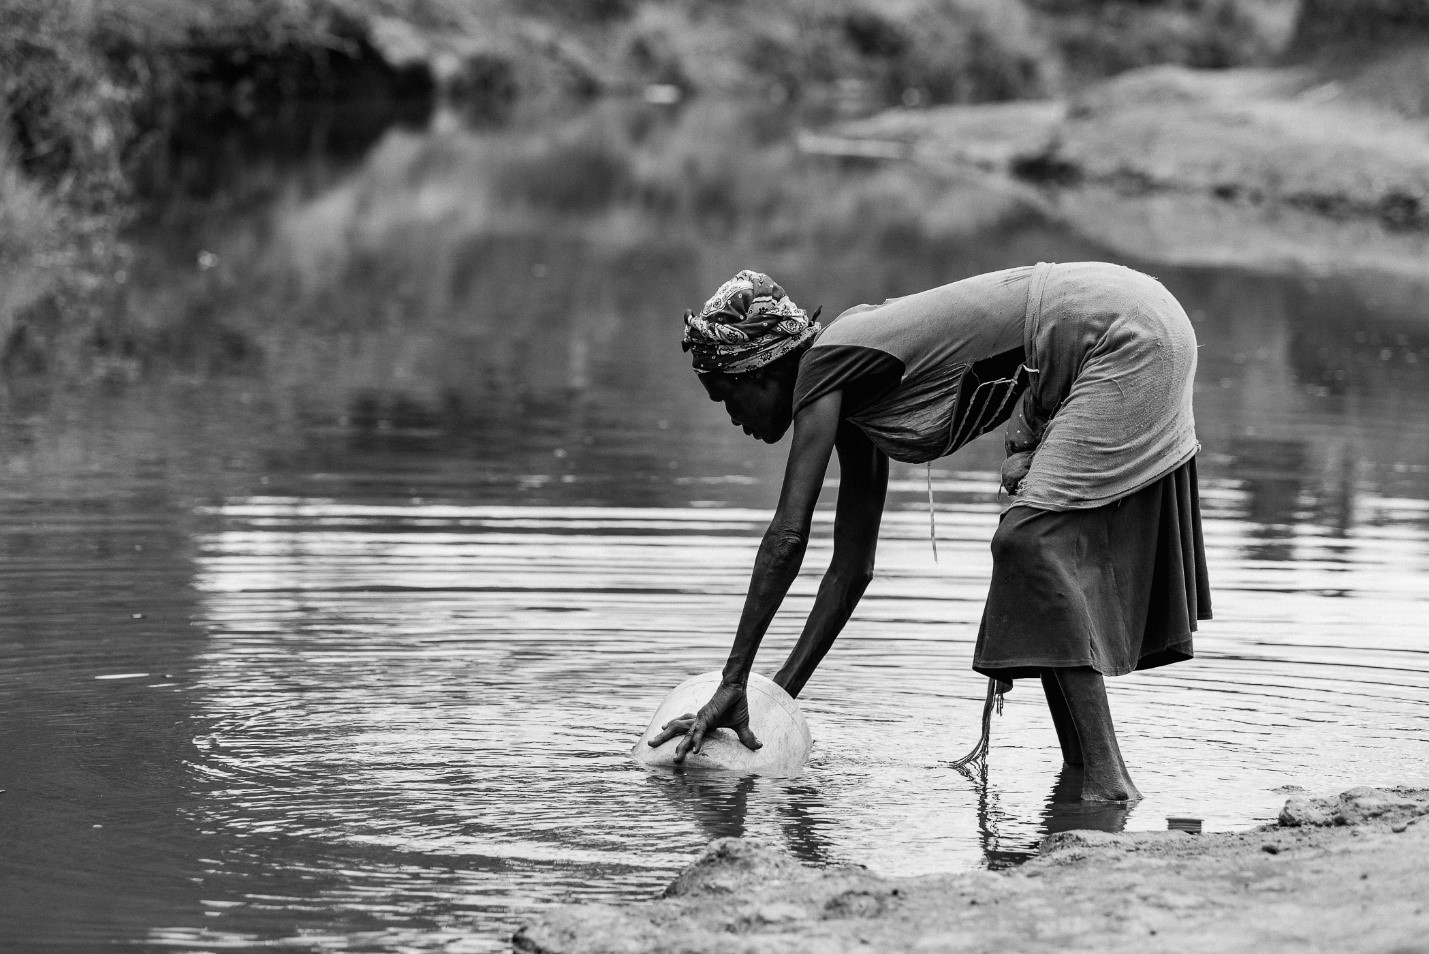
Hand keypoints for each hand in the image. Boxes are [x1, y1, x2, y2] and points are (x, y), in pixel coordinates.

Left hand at [647, 682, 762, 762]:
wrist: (738, 686)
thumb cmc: (737, 702)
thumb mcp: (741, 726)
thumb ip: (746, 738)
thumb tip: (759, 747)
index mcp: (703, 723)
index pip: (688, 733)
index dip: (678, 738)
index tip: (667, 743)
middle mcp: (698, 720)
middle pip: (678, 731)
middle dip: (664, 738)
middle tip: (649, 745)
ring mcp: (702, 718)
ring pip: (686, 734)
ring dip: (679, 746)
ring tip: (674, 758)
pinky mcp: (708, 716)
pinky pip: (700, 731)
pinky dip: (697, 741)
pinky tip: (695, 751)